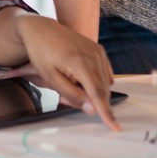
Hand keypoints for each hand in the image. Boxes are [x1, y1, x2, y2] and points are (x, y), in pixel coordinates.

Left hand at [14, 13, 120, 130]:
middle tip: (64, 97)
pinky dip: (96, 82)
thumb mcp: (50, 77)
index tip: (116, 128)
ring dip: (92, 91)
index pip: (97, 94)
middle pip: (102, 90)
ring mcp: (98, 51)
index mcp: (81, 62)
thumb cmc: (41, 53)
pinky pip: (104, 73)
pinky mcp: (98, 49)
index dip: (107, 113)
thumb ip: (71, 94)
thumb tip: (92, 109)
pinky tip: (79, 79)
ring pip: (105, 83)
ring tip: (68, 84)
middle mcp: (94, 55)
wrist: (40, 29)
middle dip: (89, 101)